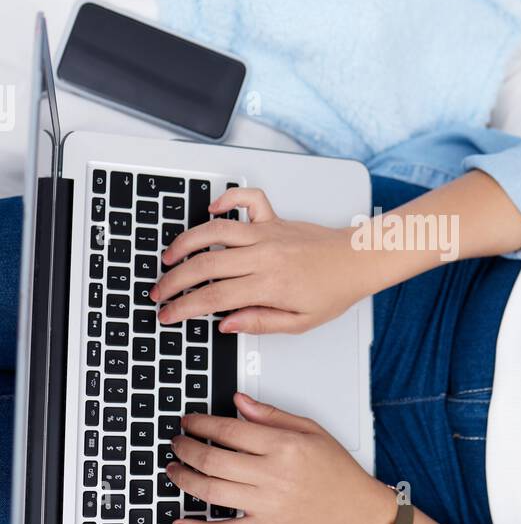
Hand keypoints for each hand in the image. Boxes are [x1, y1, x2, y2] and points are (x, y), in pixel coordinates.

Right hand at [150, 187, 371, 334]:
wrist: (357, 261)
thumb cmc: (333, 290)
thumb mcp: (299, 322)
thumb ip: (260, 322)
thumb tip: (225, 323)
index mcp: (270, 285)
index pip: (214, 296)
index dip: (184, 307)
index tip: (168, 314)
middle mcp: (265, 255)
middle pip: (206, 265)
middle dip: (175, 280)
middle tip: (159, 291)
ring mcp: (268, 233)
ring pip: (216, 231)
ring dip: (186, 242)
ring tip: (170, 256)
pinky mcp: (274, 219)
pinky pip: (247, 200)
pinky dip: (226, 200)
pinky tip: (211, 211)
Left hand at [167, 393, 395, 523]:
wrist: (354, 509)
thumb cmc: (336, 470)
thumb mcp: (310, 430)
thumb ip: (271, 415)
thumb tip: (239, 402)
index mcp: (282, 446)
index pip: (229, 431)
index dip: (201, 424)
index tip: (189, 421)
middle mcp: (272, 475)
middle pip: (213, 460)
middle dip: (186, 449)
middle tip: (177, 443)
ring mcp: (266, 504)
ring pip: (212, 492)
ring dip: (185, 480)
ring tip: (174, 469)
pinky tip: (180, 522)